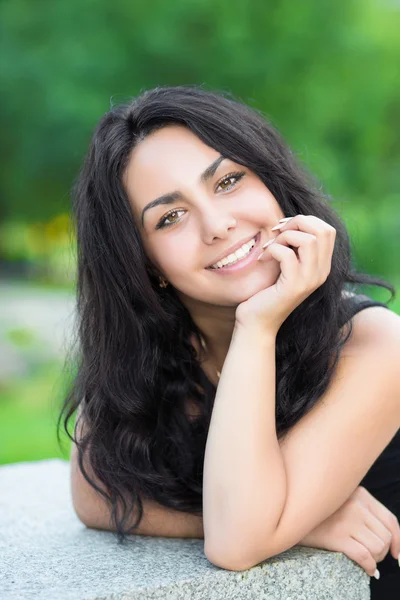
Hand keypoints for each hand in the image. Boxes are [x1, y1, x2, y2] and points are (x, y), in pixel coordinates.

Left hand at [235, 215, 335, 334]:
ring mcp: (309, 281)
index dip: (306, 220)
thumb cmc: (266, 291)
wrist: (257, 322)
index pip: (327, 230)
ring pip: (308, 240)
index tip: (283, 227)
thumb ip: (293, 247)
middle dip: (297, 223)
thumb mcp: (285, 265)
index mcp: (322, 266)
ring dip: (284, 237)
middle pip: (322, 231)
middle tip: (277, 233)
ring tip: (269, 247)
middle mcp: (321, 273)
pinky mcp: (293, 287)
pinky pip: (287, 254)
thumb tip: (290, 221)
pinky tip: (262, 259)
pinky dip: (272, 250)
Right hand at [297, 486, 399, 578]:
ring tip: (364, 559)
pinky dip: (369, 567)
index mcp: (360, 494)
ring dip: (374, 559)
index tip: (396, 553)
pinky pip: (364, 557)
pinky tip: (366, 569)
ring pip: (378, 548)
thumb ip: (362, 511)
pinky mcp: (337, 536)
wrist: (288, 508)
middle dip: (381, 552)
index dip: (398, 540)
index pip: (390, 520)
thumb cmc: (317, 509)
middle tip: (370, 556)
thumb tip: (389, 541)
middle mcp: (356, 505)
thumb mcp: (341, 500)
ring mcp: (347, 520)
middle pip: (385, 537)